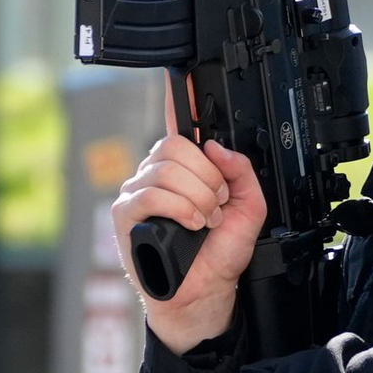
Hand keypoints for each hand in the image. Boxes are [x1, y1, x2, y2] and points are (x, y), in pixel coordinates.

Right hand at [112, 74, 266, 353]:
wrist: (205, 294)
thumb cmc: (219, 253)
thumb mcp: (247, 208)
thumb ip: (241, 172)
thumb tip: (216, 147)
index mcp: (186, 168)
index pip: (178, 124)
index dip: (179, 98)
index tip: (182, 78)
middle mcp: (158, 173)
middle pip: (177, 146)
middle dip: (207, 176)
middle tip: (216, 203)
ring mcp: (138, 191)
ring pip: (166, 169)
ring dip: (197, 196)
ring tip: (205, 219)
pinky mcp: (125, 214)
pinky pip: (149, 193)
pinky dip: (178, 207)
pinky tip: (190, 223)